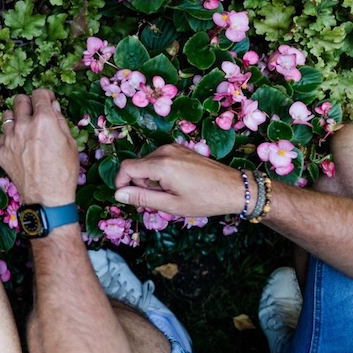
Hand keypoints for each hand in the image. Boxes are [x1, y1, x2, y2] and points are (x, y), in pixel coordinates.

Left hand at [0, 88, 78, 204]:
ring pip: (7, 116)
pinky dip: (10, 137)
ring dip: (17, 118)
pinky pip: (2, 136)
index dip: (45, 95)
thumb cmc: (63, 171)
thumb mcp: (70, 143)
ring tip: (25, 129)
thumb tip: (53, 106)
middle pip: (19, 100)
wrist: (46, 197)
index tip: (47, 100)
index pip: (39, 94)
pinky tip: (19, 145)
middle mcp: (23, 125)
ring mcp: (9, 139)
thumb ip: (60, 121)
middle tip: (35, 112)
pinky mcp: (1, 152)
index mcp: (43, 120)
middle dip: (29, 103)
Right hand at [113, 143, 245, 216]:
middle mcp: (165, 151)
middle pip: (137, 165)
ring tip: (170, 192)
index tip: (127, 196)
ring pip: (148, 163)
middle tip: (158, 199)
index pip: (126, 167)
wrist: (234, 188)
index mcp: (161, 165)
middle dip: (140, 183)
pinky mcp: (180, 148)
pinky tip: (177, 182)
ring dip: (151, 178)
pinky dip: (160, 172)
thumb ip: (142, 198)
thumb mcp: (171, 205)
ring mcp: (173, 148)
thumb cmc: (205, 200)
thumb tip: (118, 194)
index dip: (121, 182)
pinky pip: (159, 159)